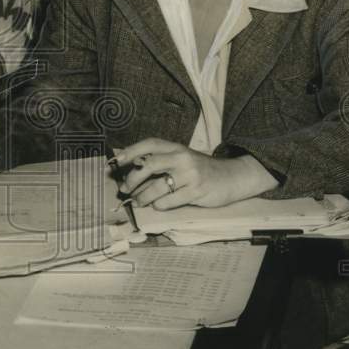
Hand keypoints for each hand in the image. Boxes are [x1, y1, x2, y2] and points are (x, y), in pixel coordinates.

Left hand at [114, 138, 276, 209]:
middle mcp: (182, 157)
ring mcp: (190, 174)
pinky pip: (169, 200)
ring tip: (138, 201)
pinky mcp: (196, 191)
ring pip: (157, 186)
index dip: (131, 151)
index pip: (150, 144)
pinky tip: (158, 205)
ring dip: (142, 197)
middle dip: (132, 178)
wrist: (231, 177)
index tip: (116, 161)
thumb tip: (130, 171)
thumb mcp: (181, 159)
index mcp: (176, 147)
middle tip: (124, 189)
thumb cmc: (200, 170)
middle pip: (149, 164)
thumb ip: (161, 161)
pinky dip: (159, 205)